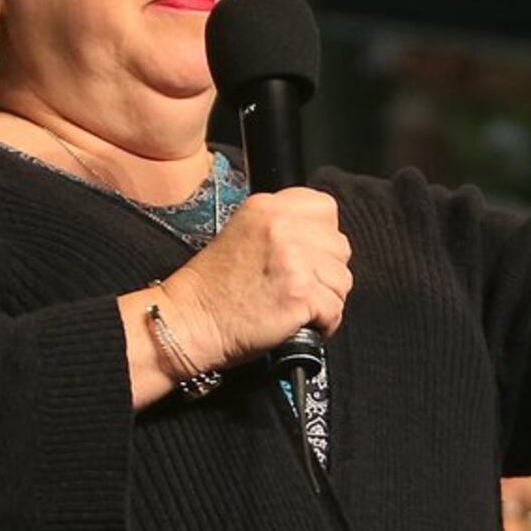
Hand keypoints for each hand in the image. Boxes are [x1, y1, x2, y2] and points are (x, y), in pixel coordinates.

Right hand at [161, 187, 351, 368]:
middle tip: (301, 288)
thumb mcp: (242, 234)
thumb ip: (281, 228)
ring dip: (327, 299)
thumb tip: (319, 241)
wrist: (189, 321)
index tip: (309, 256)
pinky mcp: (300, 294)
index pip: (325, 209)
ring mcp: (294, 259)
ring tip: (300, 308)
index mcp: (267, 207)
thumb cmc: (210, 288)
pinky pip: (335, 308)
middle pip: (339, 246)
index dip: (322, 238)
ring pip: (342, 279)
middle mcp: (282, 226)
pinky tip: (302, 324)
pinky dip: (324, 323)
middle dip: (326, 272)